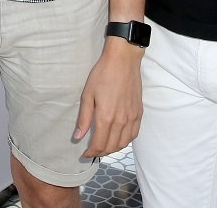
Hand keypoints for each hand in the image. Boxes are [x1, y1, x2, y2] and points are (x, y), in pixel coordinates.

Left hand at [74, 39, 143, 156]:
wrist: (123, 61)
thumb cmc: (102, 75)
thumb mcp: (87, 95)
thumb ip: (84, 119)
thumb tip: (78, 137)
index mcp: (106, 117)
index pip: (99, 144)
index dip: (91, 152)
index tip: (84, 154)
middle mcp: (121, 121)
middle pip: (112, 146)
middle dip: (101, 152)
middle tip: (92, 151)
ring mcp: (132, 117)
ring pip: (124, 143)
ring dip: (113, 149)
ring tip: (104, 147)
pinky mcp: (139, 113)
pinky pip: (134, 134)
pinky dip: (125, 141)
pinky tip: (119, 138)